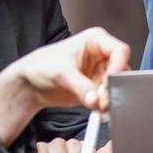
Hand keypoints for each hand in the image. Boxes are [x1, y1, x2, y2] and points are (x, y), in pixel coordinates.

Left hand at [10, 27, 132, 114]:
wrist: (31, 84)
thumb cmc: (42, 66)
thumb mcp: (62, 74)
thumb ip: (82, 87)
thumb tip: (96, 100)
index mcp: (95, 40)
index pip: (119, 51)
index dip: (118, 67)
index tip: (109, 82)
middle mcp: (101, 55)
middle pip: (121, 70)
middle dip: (113, 86)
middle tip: (103, 99)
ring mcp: (100, 72)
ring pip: (117, 86)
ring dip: (110, 98)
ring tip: (98, 107)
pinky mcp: (96, 88)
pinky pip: (108, 98)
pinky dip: (105, 106)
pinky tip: (97, 111)